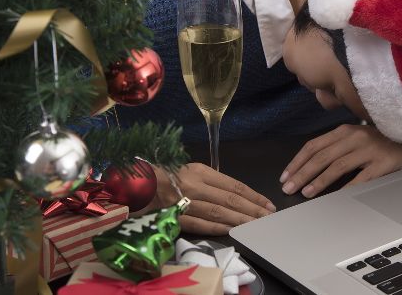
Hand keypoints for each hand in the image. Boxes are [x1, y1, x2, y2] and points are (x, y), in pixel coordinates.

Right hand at [149, 163, 276, 235]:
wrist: (132, 185)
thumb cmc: (164, 176)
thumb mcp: (189, 170)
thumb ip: (211, 180)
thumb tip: (236, 193)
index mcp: (199, 171)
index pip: (234, 185)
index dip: (253, 195)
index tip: (268, 203)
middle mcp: (194, 185)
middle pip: (231, 200)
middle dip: (253, 210)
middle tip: (268, 217)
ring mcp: (184, 202)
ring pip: (219, 213)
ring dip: (240, 221)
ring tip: (256, 226)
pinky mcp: (174, 218)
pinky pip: (200, 224)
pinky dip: (217, 228)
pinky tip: (232, 231)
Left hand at [280, 124, 401, 197]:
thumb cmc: (384, 139)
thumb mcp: (359, 137)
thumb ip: (339, 147)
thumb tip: (312, 166)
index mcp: (345, 130)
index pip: (314, 145)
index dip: (298, 161)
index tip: (286, 175)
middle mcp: (355, 137)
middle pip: (321, 156)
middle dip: (301, 173)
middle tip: (288, 188)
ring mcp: (370, 149)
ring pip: (337, 166)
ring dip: (319, 180)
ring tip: (306, 192)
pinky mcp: (384, 162)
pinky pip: (361, 177)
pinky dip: (346, 188)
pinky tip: (335, 197)